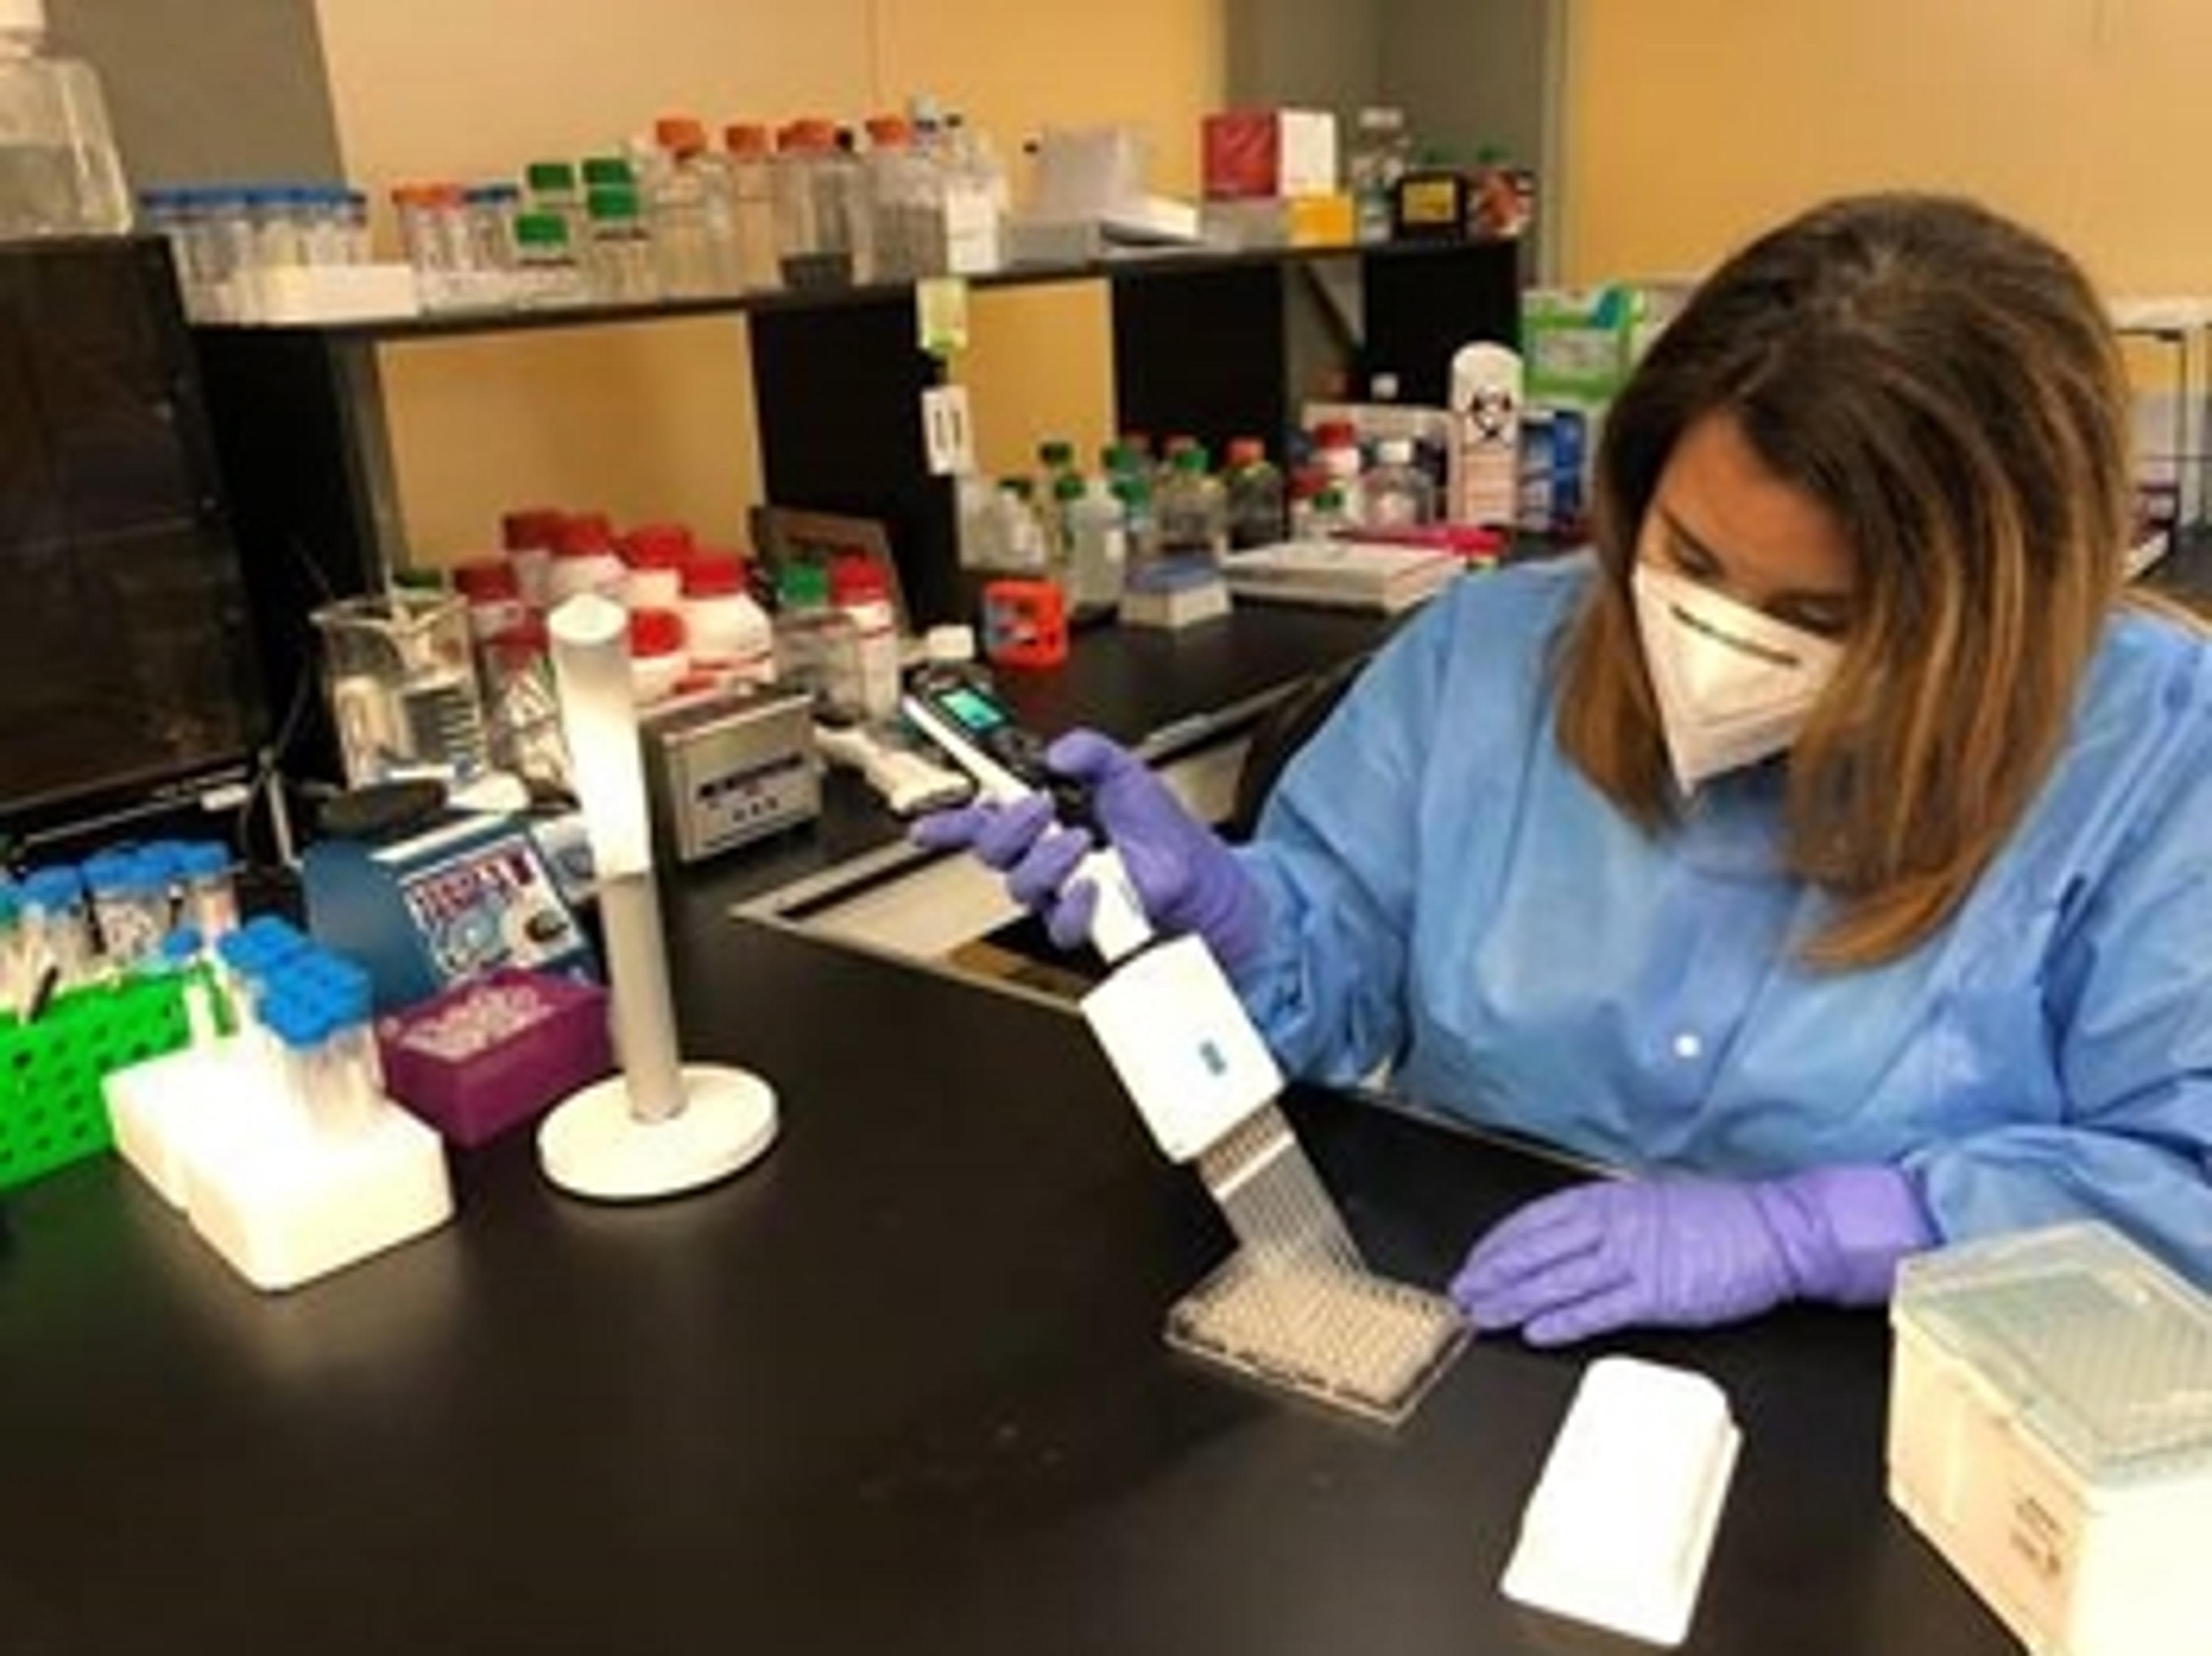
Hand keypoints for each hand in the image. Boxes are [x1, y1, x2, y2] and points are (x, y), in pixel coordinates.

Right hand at [911, 728, 1268, 965]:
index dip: (949, 823)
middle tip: (1038, 809)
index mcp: (1048, 822)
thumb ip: (1094, 754)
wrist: (1210, 886)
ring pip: (1020, 885)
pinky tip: (1093, 889)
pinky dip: (1074, 902)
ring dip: (1046, 860)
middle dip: (1009, 825)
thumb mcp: (1131, 777)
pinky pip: (1060, 923)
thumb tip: (1062, 750)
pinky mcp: (1086, 926)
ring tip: (1080, 843)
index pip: (985, 820)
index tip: (926, 824)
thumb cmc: (1171, 838)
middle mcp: (1047, 860)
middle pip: (993, 850)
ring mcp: (1063, 895)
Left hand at [1448, 1165, 1932, 1346]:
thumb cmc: (1722, 1220)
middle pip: (1538, 1250)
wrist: (1778, 1231)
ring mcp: (1636, 1259)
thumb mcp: (1655, 1205)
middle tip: (1461, 1292)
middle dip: (1494, 1273)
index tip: (1475, 1258)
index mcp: (1612, 1200)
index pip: (1538, 1219)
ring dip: (1514, 1299)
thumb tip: (1568, 1237)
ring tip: (1483, 1315)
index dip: (1500, 1241)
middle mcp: (1616, 1226)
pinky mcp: (1659, 1294)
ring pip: (1558, 1280)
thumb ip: (1610, 1221)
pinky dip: (1564, 1319)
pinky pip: (1600, 1309)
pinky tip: (1535, 1331)